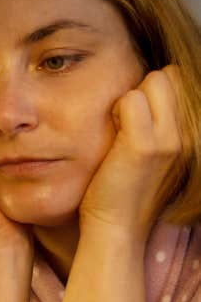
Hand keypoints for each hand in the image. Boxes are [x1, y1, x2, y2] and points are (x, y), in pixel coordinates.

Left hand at [79, 66, 184, 240]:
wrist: (115, 225)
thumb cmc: (122, 186)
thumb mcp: (149, 150)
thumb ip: (154, 120)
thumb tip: (141, 89)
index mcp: (188, 134)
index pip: (176, 80)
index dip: (151, 92)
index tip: (136, 120)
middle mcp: (187, 134)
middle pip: (167, 76)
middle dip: (143, 90)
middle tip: (127, 123)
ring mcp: (169, 139)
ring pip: (152, 82)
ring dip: (129, 99)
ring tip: (120, 130)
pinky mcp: (145, 145)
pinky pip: (130, 99)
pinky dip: (117, 111)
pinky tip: (112, 134)